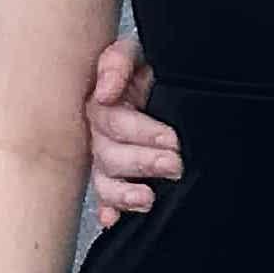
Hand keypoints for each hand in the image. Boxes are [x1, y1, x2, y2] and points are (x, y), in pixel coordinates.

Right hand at [85, 36, 180, 227]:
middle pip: (110, 155)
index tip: (171, 140)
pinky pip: (104, 196)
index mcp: (102, 102)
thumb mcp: (134, 52)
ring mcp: (104, 155)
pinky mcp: (112, 174)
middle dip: (143, 162)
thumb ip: (119, 61)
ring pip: (105, 179)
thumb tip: (106, 92)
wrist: (159, 78)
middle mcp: (99, 132)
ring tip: (148, 198)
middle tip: (174, 164)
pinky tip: (112, 219)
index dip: (143, 132)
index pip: (115, 122)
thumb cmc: (144, 65)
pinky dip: (108, 208)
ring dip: (124, 192)